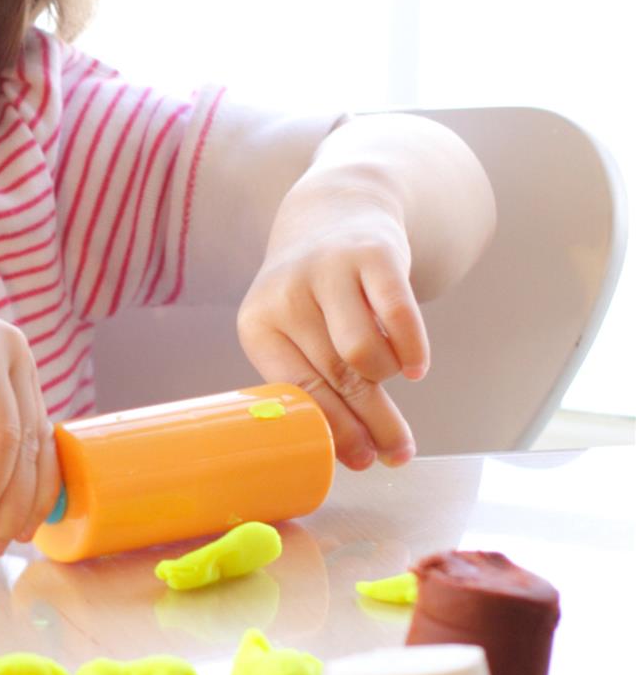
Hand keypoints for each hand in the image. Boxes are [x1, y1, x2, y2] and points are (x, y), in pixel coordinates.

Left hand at [236, 184, 429, 470]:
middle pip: (337, 379)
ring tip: (393, 380)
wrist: (333, 211)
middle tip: (398, 455)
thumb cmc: (313, 293)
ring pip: (364, 354)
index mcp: (257, 324)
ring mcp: (328, 272)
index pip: (297, 390)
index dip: (334, 431)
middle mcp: (287, 296)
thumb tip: (355, 453)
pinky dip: (411, 349)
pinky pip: (398, 315)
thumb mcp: (291, 329)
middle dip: (372, 425)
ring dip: (387, 381)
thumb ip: (313, 379)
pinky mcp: (372, 255)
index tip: (363, 463)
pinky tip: (416, 368)